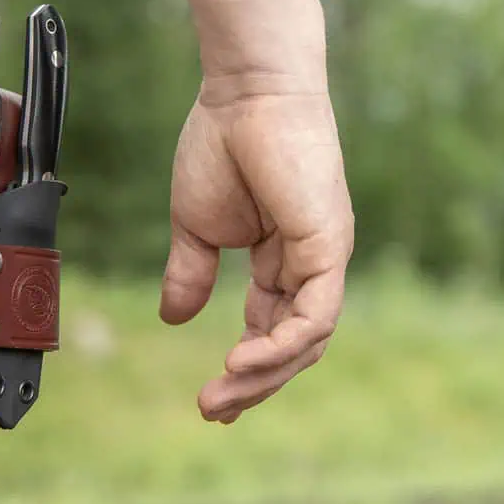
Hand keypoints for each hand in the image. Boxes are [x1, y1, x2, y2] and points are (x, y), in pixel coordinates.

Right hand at [161, 84, 353, 423]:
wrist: (244, 94)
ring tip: (221, 395)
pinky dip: (282, 345)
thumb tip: (174, 320)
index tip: (212, 400)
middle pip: (293, 343)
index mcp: (283, 258)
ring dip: (264, 375)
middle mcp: (311, 263)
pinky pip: (315, 315)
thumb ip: (192, 273)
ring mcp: (325, 256)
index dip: (247, 367)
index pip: (273, 327)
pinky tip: (242, 361)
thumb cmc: (222, 144)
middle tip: (212, 409)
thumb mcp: (197, 226)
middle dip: (254, 383)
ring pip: (308, 339)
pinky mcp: (329, 246)